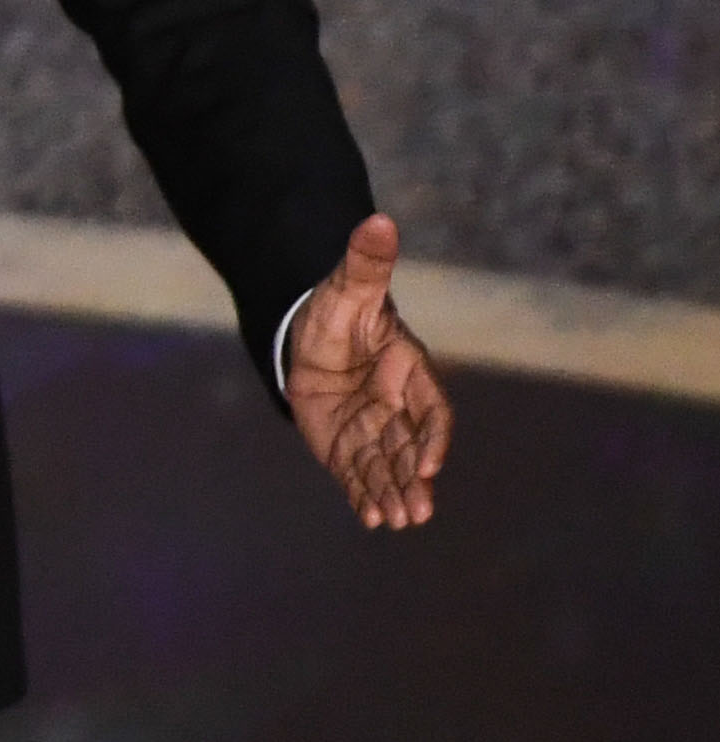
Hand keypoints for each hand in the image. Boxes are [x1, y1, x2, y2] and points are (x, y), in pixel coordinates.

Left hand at [285, 213, 453, 529]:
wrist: (310, 332)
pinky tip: (370, 520)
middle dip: (415, 480)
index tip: (429, 464)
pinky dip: (366, 495)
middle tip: (417, 511)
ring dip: (394, 493)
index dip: (432, 436)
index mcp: (409, 372)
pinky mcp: (347, 444)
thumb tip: (378, 219)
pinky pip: (360, 472)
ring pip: (389, 466)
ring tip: (398, 522)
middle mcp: (397, 406)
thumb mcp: (347, 287)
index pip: (431, 409)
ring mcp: (374, 428)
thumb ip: (366, 261)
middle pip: (412, 448)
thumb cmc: (336, 309)